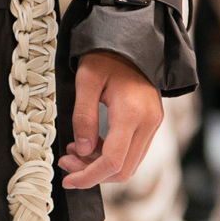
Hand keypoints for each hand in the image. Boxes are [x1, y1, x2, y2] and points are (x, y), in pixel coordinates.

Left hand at [59, 49, 162, 189]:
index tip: (68, 179)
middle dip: (92, 174)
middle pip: (123, 169)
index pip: (113, 161)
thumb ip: (83, 117)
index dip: (89, 176)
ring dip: (100, 166)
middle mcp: (148, 123)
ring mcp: (153, 124)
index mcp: (131, 113)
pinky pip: (132, 152)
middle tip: (67, 162)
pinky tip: (91, 144)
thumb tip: (83, 150)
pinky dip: (111, 156)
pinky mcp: (151, 124)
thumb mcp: (86, 80)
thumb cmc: (107, 56)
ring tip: (75, 152)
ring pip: (129, 164)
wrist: (132, 41)